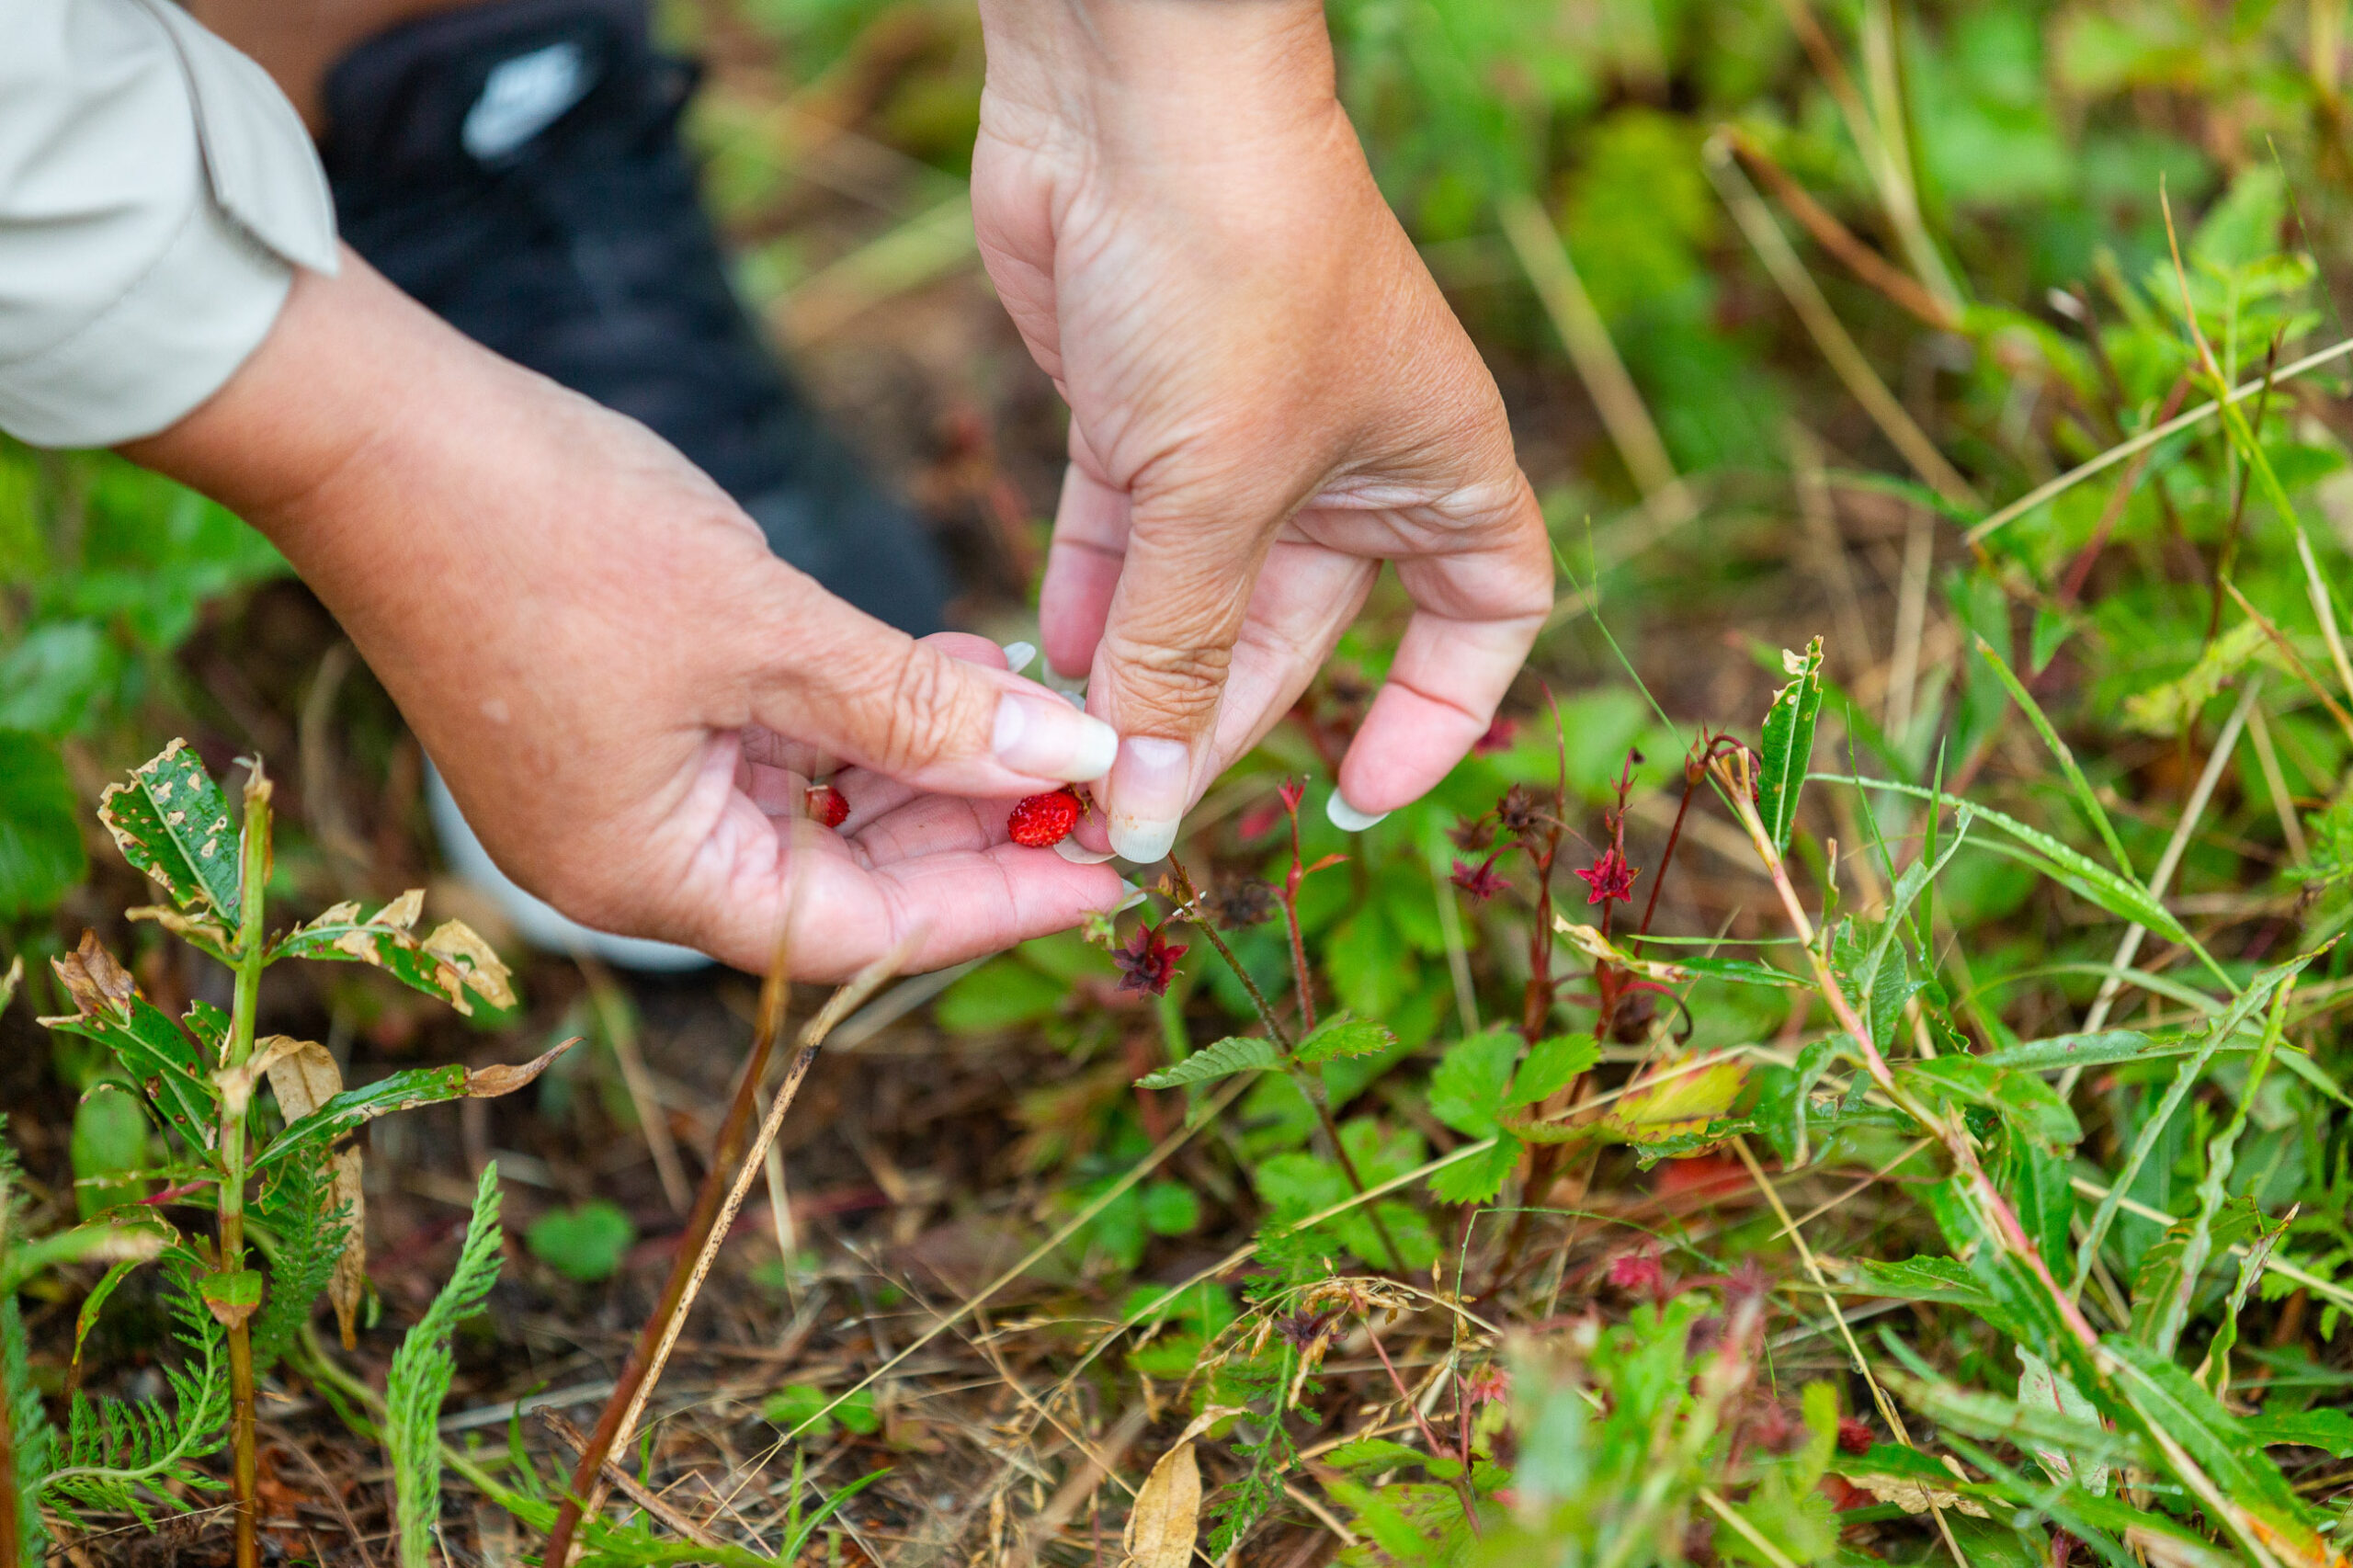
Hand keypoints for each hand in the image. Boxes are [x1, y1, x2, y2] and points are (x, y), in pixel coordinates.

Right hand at [126, 256, 1130, 976]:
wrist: (379, 429)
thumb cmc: (553, 535)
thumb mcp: (766, 631)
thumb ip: (918, 711)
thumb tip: (1067, 764)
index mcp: (653, 875)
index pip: (866, 932)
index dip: (1001, 900)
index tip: (1111, 868)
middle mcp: (640, 855)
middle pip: (850, 876)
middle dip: (977, 822)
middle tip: (1094, 773)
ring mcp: (632, 786)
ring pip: (823, 805)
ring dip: (932, 758)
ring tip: (1038, 701)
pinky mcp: (634, 715)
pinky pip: (780, 744)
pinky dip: (868, 712)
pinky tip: (952, 664)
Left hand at [972, 0, 1553, 860]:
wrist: (1129, 93)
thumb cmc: (1233, 270)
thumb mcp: (1217, 492)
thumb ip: (1180, 651)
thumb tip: (1150, 796)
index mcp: (1435, 464)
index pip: (1484, 618)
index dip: (1438, 715)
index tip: (1356, 794)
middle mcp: (1348, 457)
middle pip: (1301, 632)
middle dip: (1222, 720)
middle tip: (1142, 806)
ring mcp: (1237, 434)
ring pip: (1197, 595)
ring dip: (1141, 677)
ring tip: (1075, 758)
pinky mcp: (1135, 411)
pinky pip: (1120, 542)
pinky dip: (1086, 603)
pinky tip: (1041, 665)